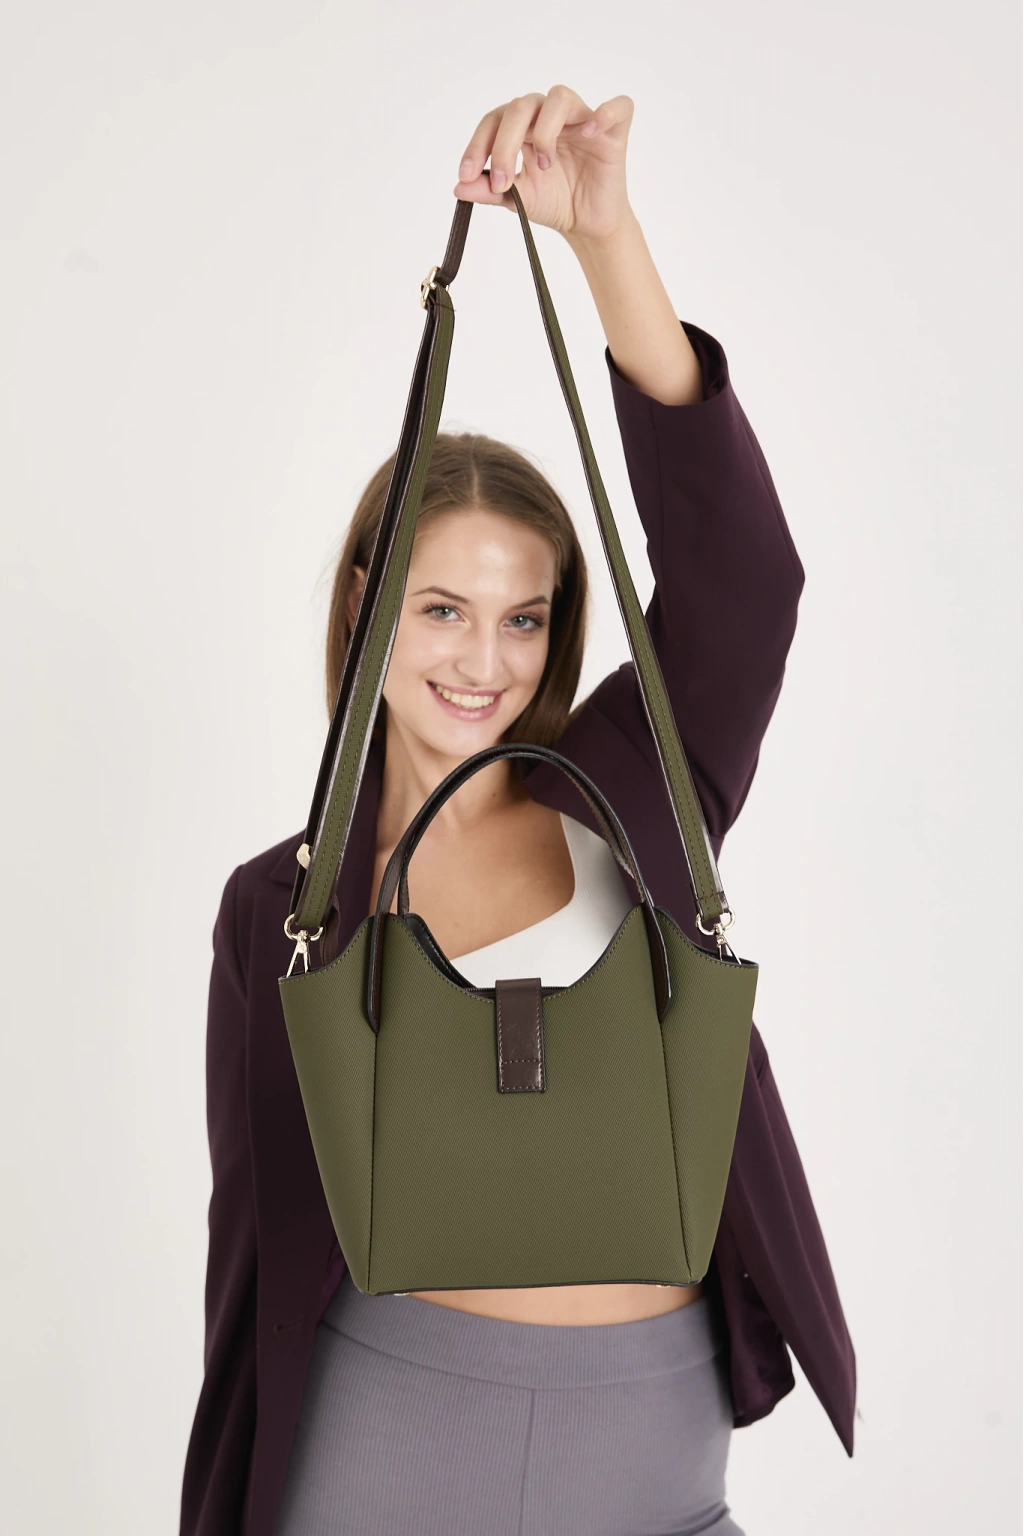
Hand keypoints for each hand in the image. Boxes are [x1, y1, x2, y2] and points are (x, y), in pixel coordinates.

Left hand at [453, 86, 635, 243]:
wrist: (587, 225)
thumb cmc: (555, 202)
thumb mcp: (517, 200)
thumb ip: (489, 191)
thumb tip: (457, 187)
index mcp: (524, 128)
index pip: (495, 120)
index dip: (478, 144)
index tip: (467, 175)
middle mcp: (550, 117)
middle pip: (521, 106)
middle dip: (504, 144)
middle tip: (502, 182)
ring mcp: (582, 119)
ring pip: (559, 97)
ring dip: (544, 130)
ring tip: (544, 164)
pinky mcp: (613, 130)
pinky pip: (617, 107)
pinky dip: (604, 114)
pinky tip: (590, 132)